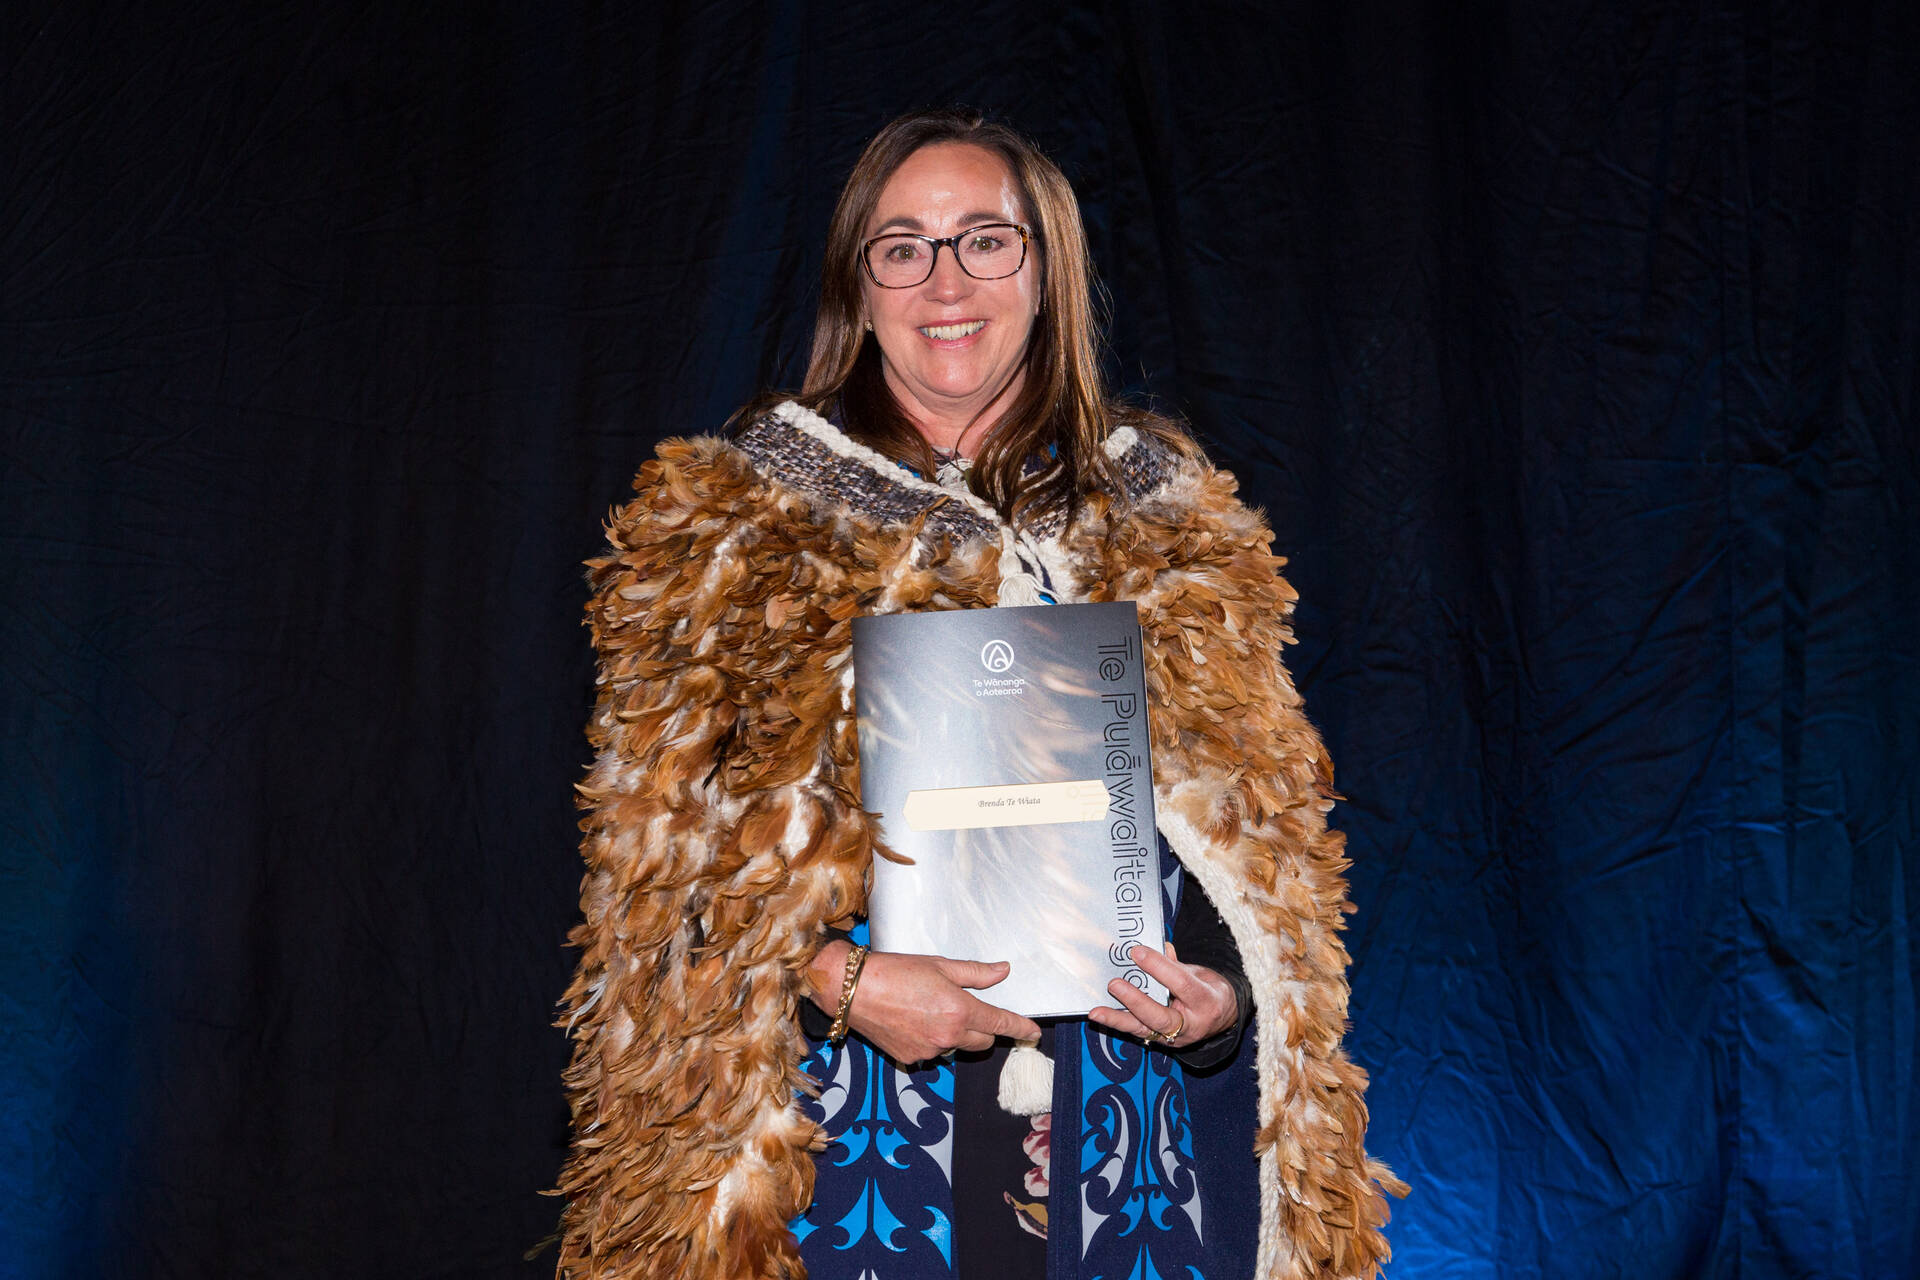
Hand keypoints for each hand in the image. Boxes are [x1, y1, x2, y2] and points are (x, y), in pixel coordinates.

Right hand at [810, 943, 1042, 1065]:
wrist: (853, 990)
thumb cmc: (896, 971)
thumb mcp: (940, 965)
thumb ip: (976, 973)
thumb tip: (1003, 971)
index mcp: (960, 1010)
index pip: (1000, 1023)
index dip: (1021, 1028)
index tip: (1034, 1033)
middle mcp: (948, 1036)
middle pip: (982, 1041)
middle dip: (983, 1028)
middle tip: (967, 1008)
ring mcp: (929, 1051)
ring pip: (955, 1046)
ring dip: (953, 1033)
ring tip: (927, 1008)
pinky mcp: (911, 1059)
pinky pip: (932, 1052)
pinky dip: (930, 1039)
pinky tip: (912, 1020)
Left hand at [1088, 941, 1237, 1049]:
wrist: (1224, 1019)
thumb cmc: (1209, 990)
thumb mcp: (1201, 974)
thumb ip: (1177, 964)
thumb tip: (1158, 947)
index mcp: (1206, 1002)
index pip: (1181, 984)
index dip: (1159, 968)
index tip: (1137, 951)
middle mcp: (1192, 1025)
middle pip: (1162, 1017)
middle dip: (1136, 1001)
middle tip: (1114, 984)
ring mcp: (1176, 1038)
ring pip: (1145, 1031)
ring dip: (1118, 1021)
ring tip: (1096, 1012)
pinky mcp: (1162, 1042)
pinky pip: (1139, 1033)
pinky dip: (1118, 1024)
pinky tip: (1100, 1016)